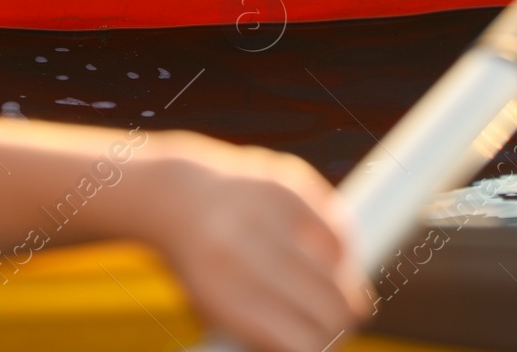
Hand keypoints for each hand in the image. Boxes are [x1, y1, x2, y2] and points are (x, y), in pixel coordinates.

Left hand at [134, 133, 369, 351]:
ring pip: (340, 271)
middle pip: (332, 307)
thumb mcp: (220, 312)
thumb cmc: (206, 268)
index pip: (306, 342)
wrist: (176, 197)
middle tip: (336, 324)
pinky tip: (321, 256)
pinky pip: (339, 232)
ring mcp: (268, 211)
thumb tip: (321, 344)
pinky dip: (337, 250)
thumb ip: (266, 336)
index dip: (321, 348)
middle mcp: (245, 249)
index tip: (319, 344)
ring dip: (340, 286)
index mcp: (225, 296)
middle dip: (340, 323)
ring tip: (324, 289)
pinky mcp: (288, 181)